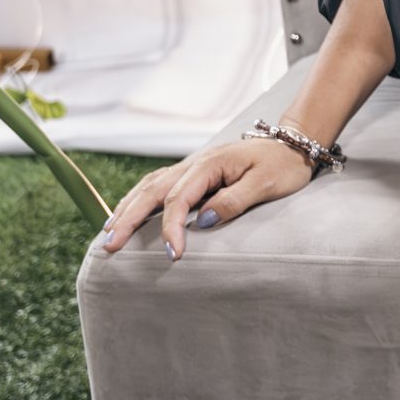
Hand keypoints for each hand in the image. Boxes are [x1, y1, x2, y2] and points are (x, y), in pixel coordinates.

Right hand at [96, 134, 314, 260]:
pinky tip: (125, 214)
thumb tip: (203, 222)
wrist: (291, 145)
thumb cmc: (282, 165)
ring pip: (148, 187)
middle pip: (151, 191)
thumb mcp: (266, 184)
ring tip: (107, 234)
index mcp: (210, 164)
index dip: (171, 228)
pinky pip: (157, 186)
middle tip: (109, 247)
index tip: (172, 254)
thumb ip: (234, 201)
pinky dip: (137, 200)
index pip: (179, 199)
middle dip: (128, 219)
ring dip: (126, 209)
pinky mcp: (193, 175)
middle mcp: (194, 163)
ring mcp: (191, 167)